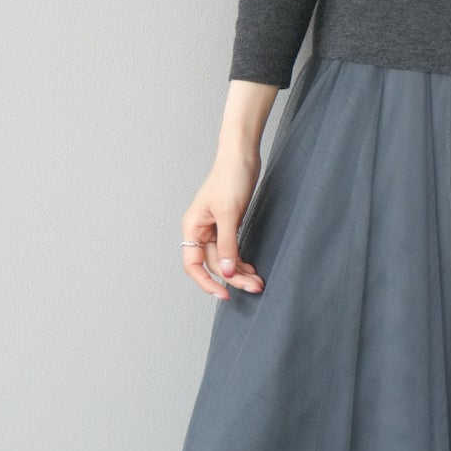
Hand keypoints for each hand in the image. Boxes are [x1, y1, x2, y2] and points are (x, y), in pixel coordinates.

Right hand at [180, 143, 266, 299]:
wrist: (242, 156)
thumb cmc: (230, 178)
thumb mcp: (229, 213)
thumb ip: (227, 245)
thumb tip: (227, 273)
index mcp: (192, 227)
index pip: (193, 265)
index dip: (206, 283)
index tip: (224, 294)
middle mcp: (200, 231)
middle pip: (213, 264)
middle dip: (234, 278)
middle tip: (254, 287)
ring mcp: (214, 229)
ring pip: (225, 259)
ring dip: (240, 271)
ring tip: (258, 282)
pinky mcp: (228, 225)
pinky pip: (232, 250)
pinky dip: (242, 260)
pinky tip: (253, 268)